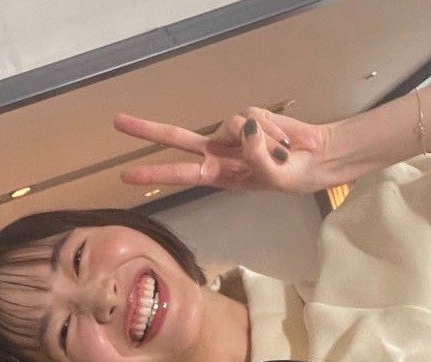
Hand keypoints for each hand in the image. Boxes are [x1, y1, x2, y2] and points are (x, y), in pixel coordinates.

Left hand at [113, 107, 331, 193]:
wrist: (313, 159)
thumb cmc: (290, 176)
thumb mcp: (272, 177)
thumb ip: (255, 155)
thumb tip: (243, 129)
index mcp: (217, 175)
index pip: (180, 173)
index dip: (154, 173)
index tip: (126, 175)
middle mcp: (218, 152)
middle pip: (177, 137)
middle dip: (147, 130)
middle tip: (117, 121)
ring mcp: (231, 133)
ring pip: (229, 123)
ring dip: (259, 139)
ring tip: (279, 152)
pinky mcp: (248, 116)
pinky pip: (252, 116)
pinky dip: (270, 129)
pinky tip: (282, 140)